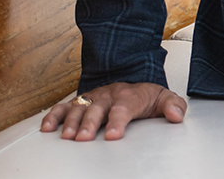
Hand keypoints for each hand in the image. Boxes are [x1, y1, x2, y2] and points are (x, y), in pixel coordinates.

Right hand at [40, 81, 186, 140]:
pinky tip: (46, 128)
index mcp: (129, 95)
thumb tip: (176, 116)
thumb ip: (173, 106)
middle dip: (89, 123)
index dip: (117, 121)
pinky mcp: (80, 102)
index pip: (123, 107)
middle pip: (97, 108)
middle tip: (83, 138)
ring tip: (66, 137)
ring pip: (79, 107)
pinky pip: (63, 106)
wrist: (132, 84)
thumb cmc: (146, 97)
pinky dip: (53, 116)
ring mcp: (92, 98)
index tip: (112, 135)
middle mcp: (108, 95)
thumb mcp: (164, 99)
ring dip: (70, 122)